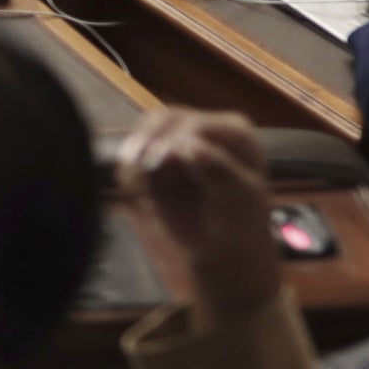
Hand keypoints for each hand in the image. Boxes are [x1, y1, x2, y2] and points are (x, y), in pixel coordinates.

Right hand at [116, 107, 282, 324]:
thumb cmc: (239, 222)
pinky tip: (140, 195)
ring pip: (141, 136)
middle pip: (161, 120)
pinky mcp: (154, 159)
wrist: (222, 248)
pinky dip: (129, 174)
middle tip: (138, 171)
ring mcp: (175, 142)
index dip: (173, 140)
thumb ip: (218, 171)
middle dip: (146, 144)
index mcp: (232, 131)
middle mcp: (202, 128)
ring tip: (139, 190)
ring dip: (134, 161)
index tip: (158, 163)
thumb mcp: (239, 199)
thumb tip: (188, 146)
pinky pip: (132, 157)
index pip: (194, 123)